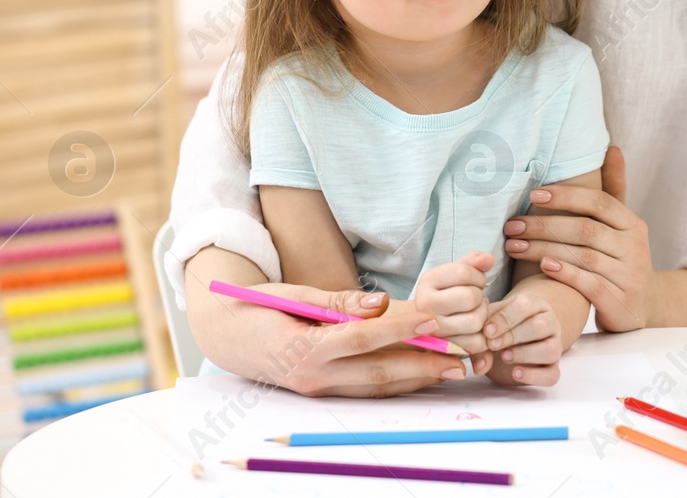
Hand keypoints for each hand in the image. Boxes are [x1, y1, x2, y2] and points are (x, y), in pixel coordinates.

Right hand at [185, 249, 494, 396]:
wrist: (226, 335)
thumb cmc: (259, 307)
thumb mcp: (293, 294)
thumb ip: (338, 301)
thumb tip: (379, 302)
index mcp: (304, 348)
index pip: (361, 339)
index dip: (399, 330)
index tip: (433, 319)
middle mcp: (313, 376)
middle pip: (376, 372)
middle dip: (422, 365)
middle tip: (460, 355)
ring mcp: (318, 389)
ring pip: (376, 387)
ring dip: (417, 380)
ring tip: (454, 369)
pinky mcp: (323, 392)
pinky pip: (366, 390)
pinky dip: (397, 384)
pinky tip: (424, 375)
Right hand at [412, 251, 493, 353]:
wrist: (428, 322)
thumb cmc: (449, 293)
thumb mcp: (456, 273)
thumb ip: (474, 262)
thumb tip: (489, 259)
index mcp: (428, 281)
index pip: (463, 272)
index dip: (478, 276)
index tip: (476, 281)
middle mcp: (425, 306)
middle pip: (470, 297)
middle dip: (480, 296)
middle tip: (476, 298)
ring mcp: (434, 330)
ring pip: (475, 321)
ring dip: (483, 315)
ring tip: (475, 311)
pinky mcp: (445, 348)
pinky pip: (476, 343)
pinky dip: (483, 336)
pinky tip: (475, 328)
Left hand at [481, 290, 562, 385]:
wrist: (517, 337)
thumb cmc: (503, 326)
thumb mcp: (492, 323)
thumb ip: (481, 338)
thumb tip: (480, 364)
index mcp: (535, 305)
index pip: (525, 305)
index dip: (505, 318)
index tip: (487, 330)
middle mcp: (549, 323)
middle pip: (541, 326)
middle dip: (514, 336)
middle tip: (493, 344)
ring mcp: (554, 345)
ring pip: (551, 350)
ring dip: (525, 354)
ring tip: (505, 357)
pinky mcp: (553, 368)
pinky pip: (552, 374)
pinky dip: (534, 376)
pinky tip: (515, 374)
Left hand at [501, 146, 651, 331]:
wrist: (642, 307)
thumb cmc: (622, 260)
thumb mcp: (623, 226)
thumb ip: (615, 189)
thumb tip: (612, 148)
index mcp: (633, 224)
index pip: (599, 202)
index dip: (566, 196)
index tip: (533, 195)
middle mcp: (635, 247)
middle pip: (585, 229)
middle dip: (544, 226)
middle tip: (512, 226)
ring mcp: (629, 275)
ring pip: (582, 256)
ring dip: (544, 249)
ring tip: (514, 246)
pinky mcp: (620, 300)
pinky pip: (589, 283)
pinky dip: (565, 273)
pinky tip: (543, 266)